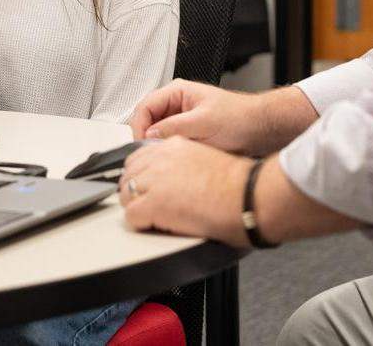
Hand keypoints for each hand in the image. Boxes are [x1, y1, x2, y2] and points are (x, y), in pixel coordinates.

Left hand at [118, 136, 252, 246]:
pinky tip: (156, 226)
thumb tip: (173, 179)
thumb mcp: (204, 158)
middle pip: (129, 173)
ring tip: (153, 217)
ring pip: (126, 193)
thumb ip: (183, 163)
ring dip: (136, 206)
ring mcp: (155, 180)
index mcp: (174, 145)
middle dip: (135, 190)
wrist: (246, 196)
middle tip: (147, 204)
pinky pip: (131, 216)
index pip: (139, 156)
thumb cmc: (237, 183)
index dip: (142, 174)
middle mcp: (161, 158)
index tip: (146, 186)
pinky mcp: (155, 204)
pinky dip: (140, 224)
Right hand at [129, 79, 261, 152]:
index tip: (141, 145)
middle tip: (150, 154)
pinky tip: (173, 159)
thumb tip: (151, 134)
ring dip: (157, 145)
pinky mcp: (186, 133)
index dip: (139, 126)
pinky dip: (167, 151)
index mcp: (177, 92)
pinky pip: (168, 142)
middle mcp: (176, 104)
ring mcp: (180, 119)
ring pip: (156, 133)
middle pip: (147, 120)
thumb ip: (175, 127)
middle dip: (146, 137)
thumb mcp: (204, 122)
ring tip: (163, 157)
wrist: (259, 128)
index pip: (144, 106)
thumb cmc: (238, 118)